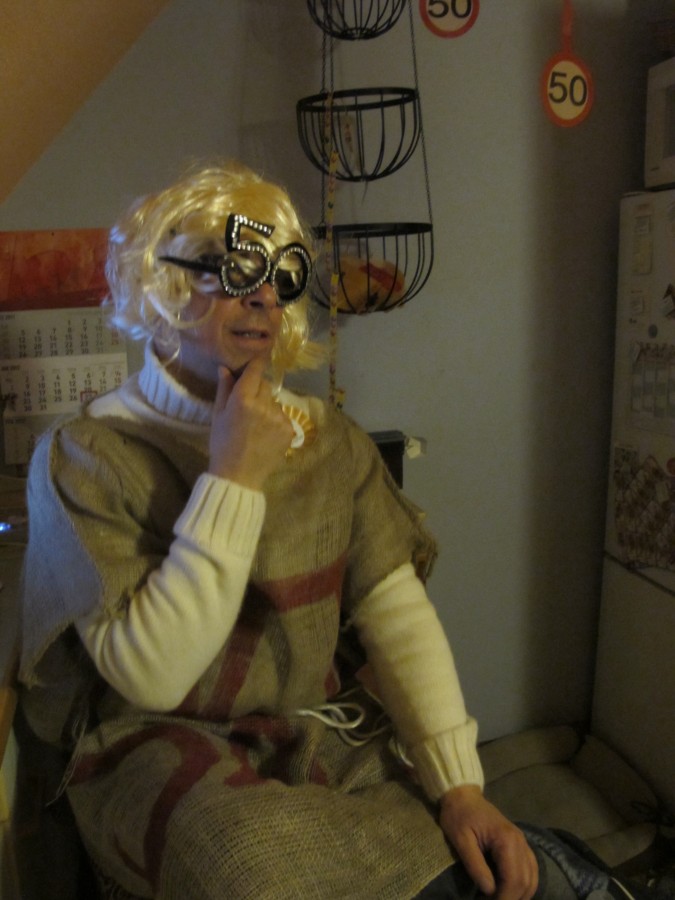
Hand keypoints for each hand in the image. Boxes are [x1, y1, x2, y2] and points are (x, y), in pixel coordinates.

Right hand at [208, 356, 293, 488]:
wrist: (238, 475)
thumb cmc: (222, 444)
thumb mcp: (218, 415)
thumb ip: (224, 389)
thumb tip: (224, 367)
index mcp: (243, 399)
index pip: (255, 370)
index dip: (256, 363)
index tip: (258, 357)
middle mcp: (264, 404)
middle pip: (265, 385)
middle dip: (257, 389)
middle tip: (247, 405)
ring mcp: (279, 417)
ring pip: (274, 401)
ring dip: (267, 406)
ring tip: (255, 425)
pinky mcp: (289, 430)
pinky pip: (282, 416)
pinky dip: (275, 421)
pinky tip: (265, 434)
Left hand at [438, 785, 537, 899]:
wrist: (463, 795)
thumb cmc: (458, 815)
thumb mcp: (460, 839)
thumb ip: (475, 865)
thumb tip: (489, 891)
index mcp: (506, 839)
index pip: (513, 879)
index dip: (504, 898)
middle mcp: (520, 841)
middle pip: (526, 882)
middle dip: (512, 899)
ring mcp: (522, 842)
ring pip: (532, 878)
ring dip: (520, 894)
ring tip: (500, 898)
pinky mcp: (519, 844)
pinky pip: (530, 869)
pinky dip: (524, 885)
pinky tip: (511, 892)